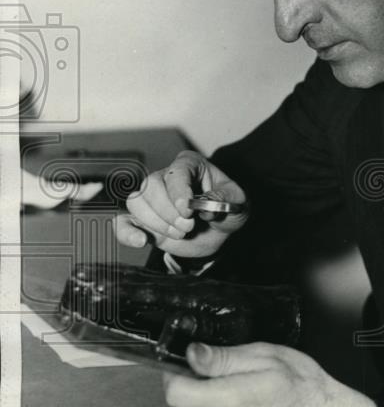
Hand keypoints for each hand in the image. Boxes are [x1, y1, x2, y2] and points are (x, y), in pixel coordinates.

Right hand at [114, 150, 248, 258]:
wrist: (219, 231)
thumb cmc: (228, 208)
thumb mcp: (237, 201)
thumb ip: (224, 200)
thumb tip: (205, 209)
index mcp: (189, 165)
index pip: (176, 172)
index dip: (179, 191)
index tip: (187, 211)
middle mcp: (166, 177)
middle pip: (151, 186)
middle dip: (169, 212)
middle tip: (189, 227)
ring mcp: (152, 199)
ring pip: (137, 203)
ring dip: (156, 223)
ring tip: (180, 233)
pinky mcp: (143, 220)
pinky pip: (123, 222)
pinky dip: (127, 232)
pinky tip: (141, 241)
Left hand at [163, 341, 376, 406]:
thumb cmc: (304, 384)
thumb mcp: (267, 356)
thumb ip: (226, 357)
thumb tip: (192, 354)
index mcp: (232, 399)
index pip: (176, 392)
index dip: (175, 372)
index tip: (187, 360)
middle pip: (188, 401)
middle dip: (200, 381)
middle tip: (229, 367)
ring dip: (213, 396)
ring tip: (246, 385)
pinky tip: (251, 403)